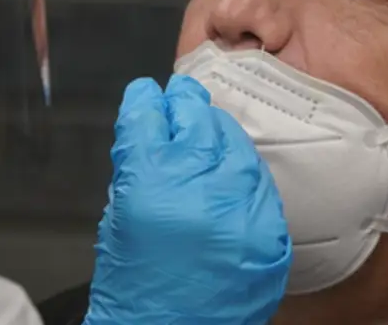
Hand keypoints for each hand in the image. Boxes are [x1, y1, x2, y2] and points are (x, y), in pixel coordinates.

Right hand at [85, 74, 290, 324]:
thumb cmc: (137, 292)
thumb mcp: (117, 221)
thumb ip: (135, 167)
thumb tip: (149, 125)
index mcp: (151, 185)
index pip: (149, 117)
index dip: (146, 102)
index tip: (147, 96)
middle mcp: (201, 189)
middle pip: (198, 119)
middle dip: (186, 107)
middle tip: (180, 101)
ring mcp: (242, 209)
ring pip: (234, 143)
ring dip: (217, 137)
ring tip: (205, 139)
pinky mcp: (269, 230)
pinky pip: (258, 183)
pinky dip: (243, 176)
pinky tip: (229, 176)